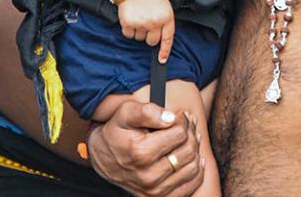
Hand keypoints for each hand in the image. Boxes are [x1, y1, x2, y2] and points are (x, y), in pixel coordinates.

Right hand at [88, 101, 203, 196]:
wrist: (104, 157)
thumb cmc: (117, 131)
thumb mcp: (126, 113)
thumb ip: (147, 111)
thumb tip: (170, 117)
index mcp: (141, 153)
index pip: (180, 133)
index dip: (183, 120)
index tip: (180, 115)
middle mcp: (149, 176)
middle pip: (189, 150)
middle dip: (191, 133)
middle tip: (187, 124)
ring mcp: (154, 190)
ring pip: (193, 168)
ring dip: (196, 150)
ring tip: (189, 138)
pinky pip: (190, 186)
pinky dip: (196, 171)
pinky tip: (191, 157)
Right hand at [118, 0, 174, 62]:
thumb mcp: (164, 5)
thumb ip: (164, 21)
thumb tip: (161, 39)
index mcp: (166, 17)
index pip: (168, 38)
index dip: (165, 51)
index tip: (162, 59)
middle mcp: (155, 22)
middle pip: (152, 41)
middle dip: (148, 35)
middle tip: (146, 22)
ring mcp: (142, 23)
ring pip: (139, 38)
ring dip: (138, 30)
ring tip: (138, 15)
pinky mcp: (129, 24)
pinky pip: (128, 35)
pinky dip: (128, 29)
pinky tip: (130, 17)